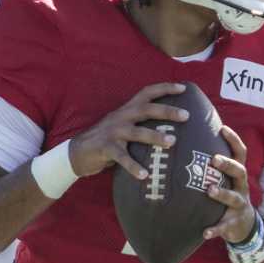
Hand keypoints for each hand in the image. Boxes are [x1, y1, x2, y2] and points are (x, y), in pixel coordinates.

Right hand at [65, 82, 191, 181]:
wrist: (77, 152)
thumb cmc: (107, 140)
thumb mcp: (122, 126)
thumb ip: (140, 124)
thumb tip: (170, 130)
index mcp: (126, 109)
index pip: (147, 92)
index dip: (165, 88)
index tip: (183, 87)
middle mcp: (121, 117)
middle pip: (146, 109)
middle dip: (167, 111)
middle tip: (187, 116)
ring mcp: (112, 132)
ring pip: (137, 132)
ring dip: (155, 136)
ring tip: (172, 142)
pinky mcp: (105, 148)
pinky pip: (122, 157)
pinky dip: (133, 166)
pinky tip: (144, 175)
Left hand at [202, 124, 261, 244]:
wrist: (243, 226)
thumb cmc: (228, 195)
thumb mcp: (225, 180)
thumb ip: (213, 166)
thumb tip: (190, 141)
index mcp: (237, 175)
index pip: (240, 153)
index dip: (233, 140)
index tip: (222, 128)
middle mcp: (240, 187)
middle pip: (239, 172)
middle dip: (228, 165)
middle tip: (214, 159)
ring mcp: (239, 206)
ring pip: (233, 198)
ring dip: (222, 194)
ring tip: (210, 191)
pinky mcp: (233, 224)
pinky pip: (224, 227)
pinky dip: (215, 230)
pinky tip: (205, 233)